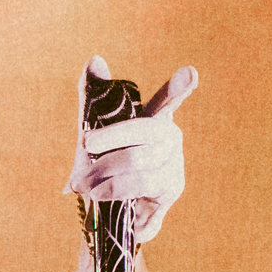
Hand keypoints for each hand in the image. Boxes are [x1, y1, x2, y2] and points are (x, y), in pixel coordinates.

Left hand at [63, 60, 199, 242]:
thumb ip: (92, 97)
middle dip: (105, 147)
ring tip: (84, 186)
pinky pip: (141, 187)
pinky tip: (103, 196)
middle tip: (82, 157)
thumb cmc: (103, 164)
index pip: (168, 99)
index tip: (190, 73)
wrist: (110, 212)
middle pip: (139, 136)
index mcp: (153, 116)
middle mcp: (170, 136)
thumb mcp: (93, 133)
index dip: (179, 88)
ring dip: (103, 178)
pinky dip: (114, 192)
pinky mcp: (173, 188)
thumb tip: (94, 59)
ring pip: (137, 165)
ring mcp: (175, 162)